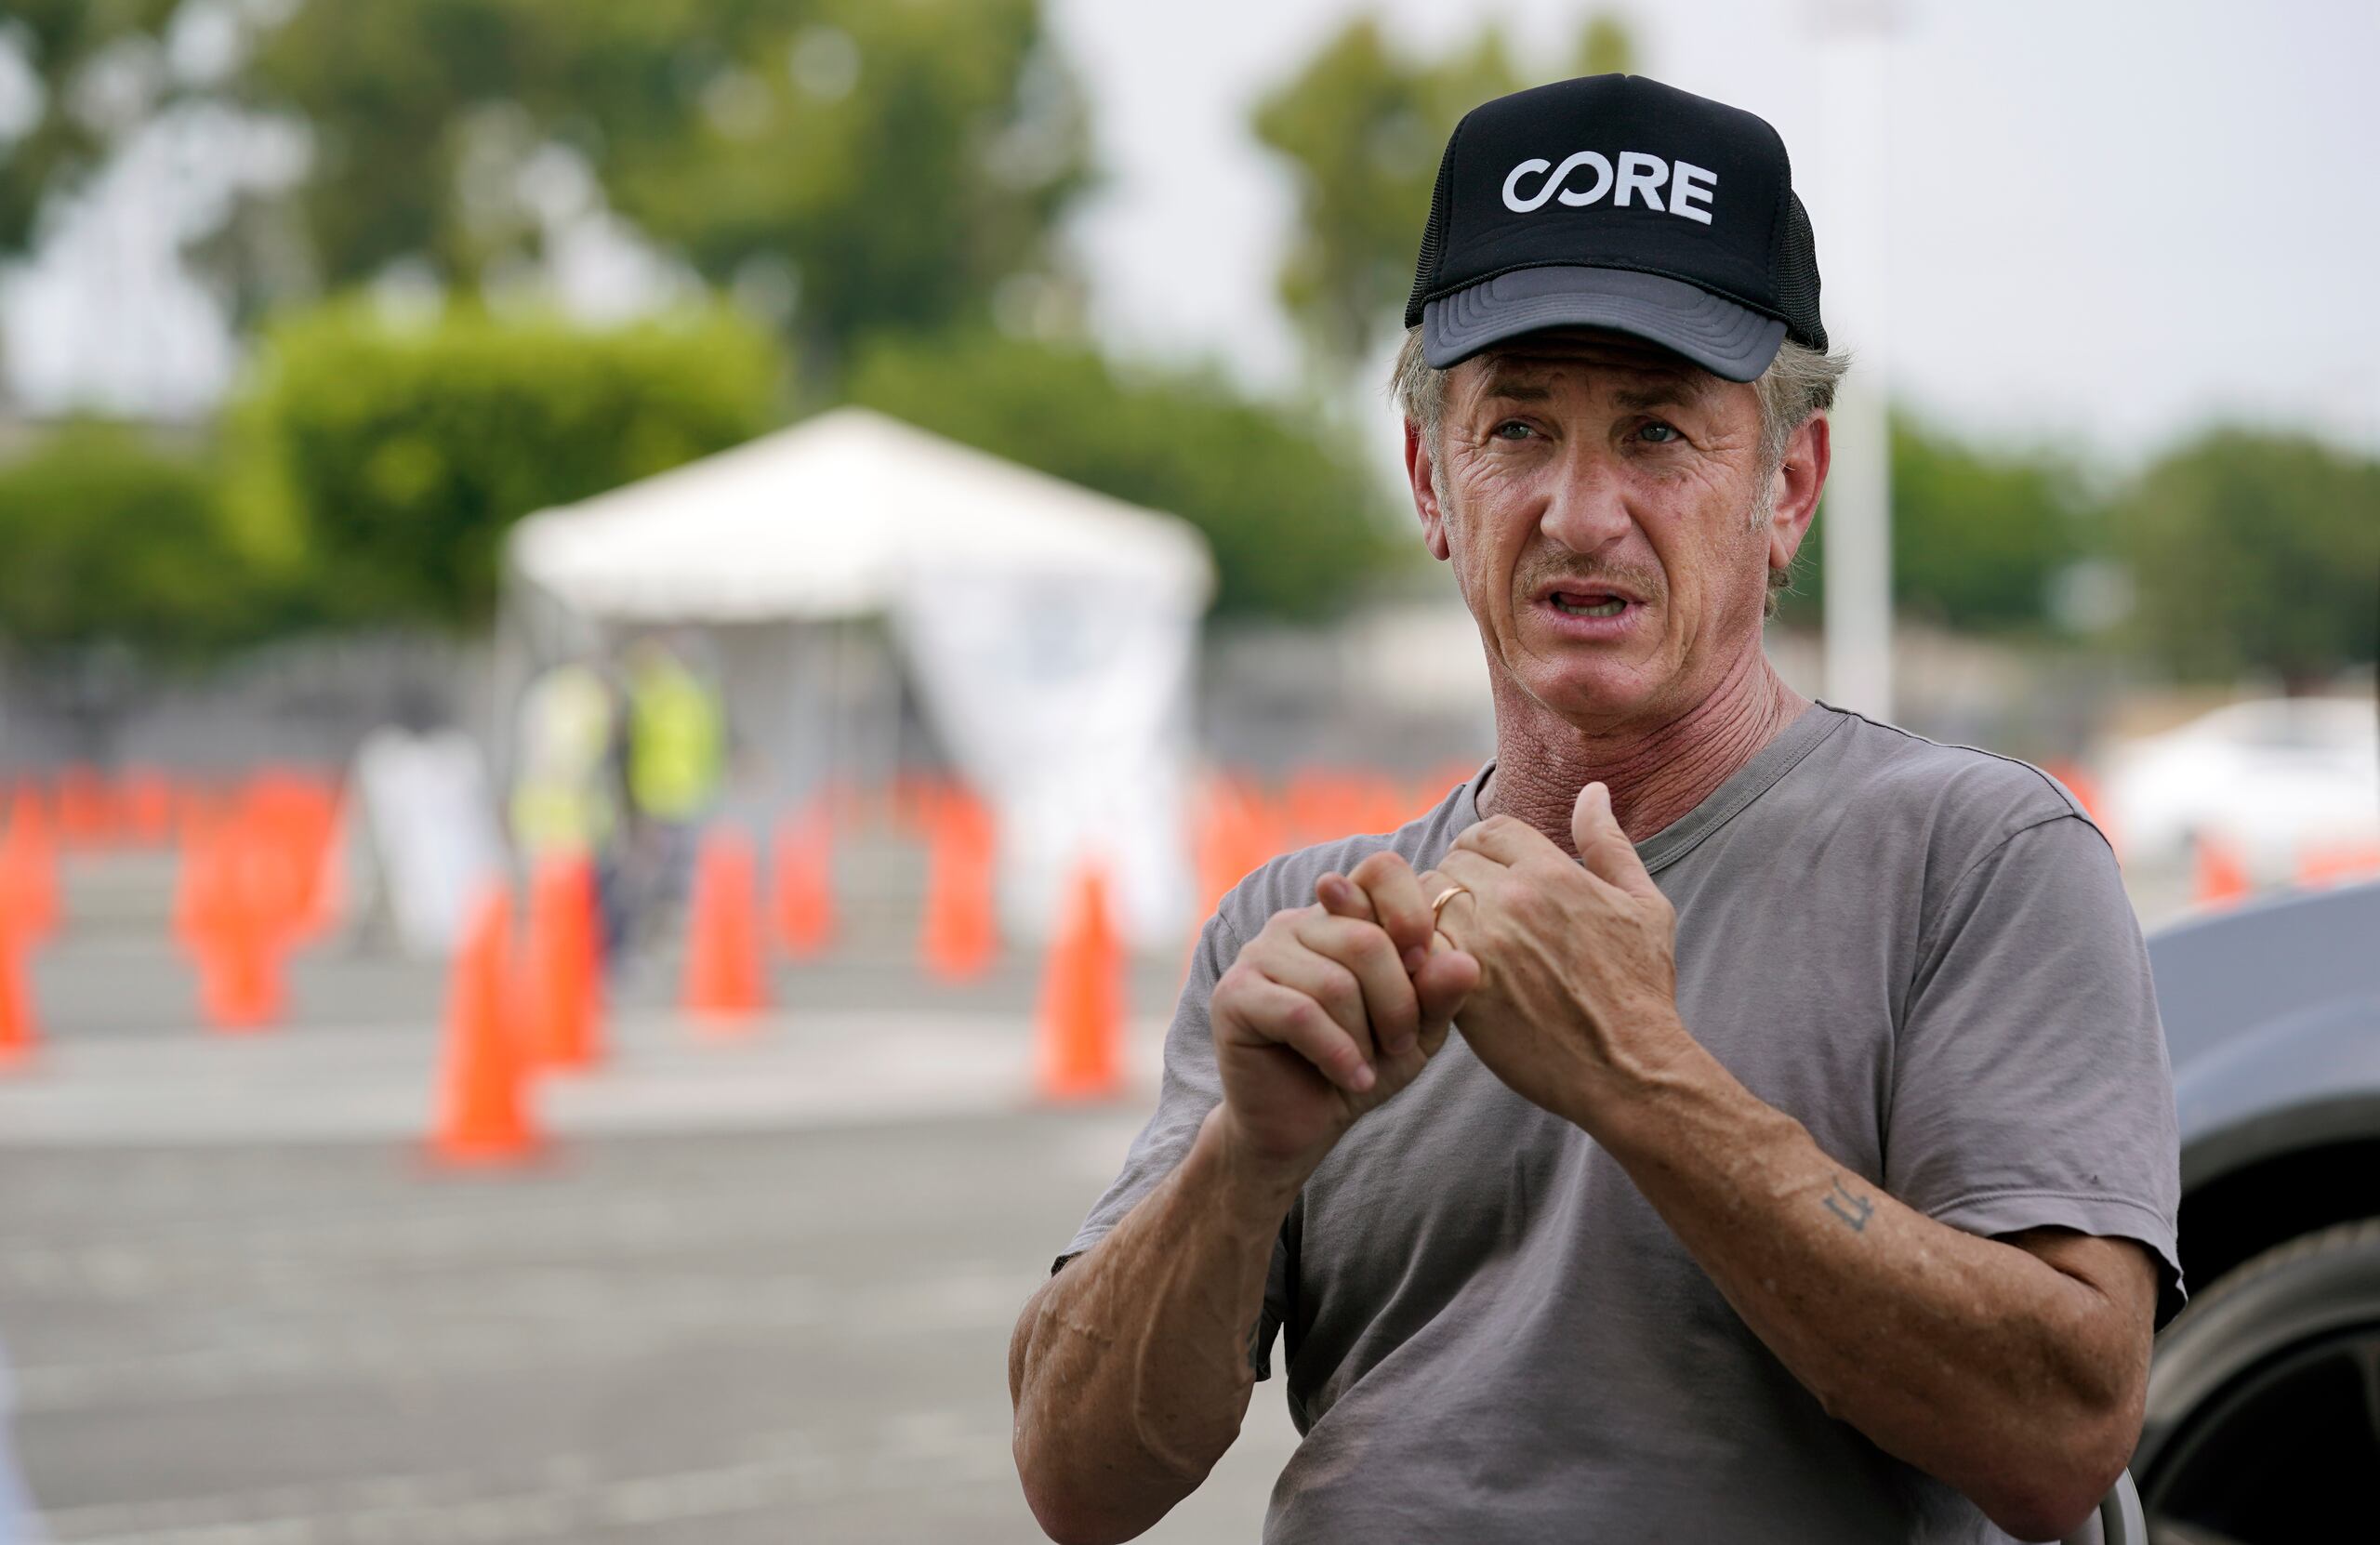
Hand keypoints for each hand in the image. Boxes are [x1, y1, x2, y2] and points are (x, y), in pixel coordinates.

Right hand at [1210, 893, 1477, 1178]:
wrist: (1303, 1125)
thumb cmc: (1361, 1065)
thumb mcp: (1416, 1031)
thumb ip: (1439, 994)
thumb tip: (1466, 962)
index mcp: (1341, 914)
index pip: (1380, 870)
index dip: (1411, 914)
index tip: (1421, 967)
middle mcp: (1295, 922)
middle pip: (1366, 940)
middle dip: (1398, 1004)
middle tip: (1401, 1044)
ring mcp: (1258, 954)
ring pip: (1335, 983)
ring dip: (1365, 1037)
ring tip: (1367, 1067)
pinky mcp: (1233, 994)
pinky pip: (1300, 1014)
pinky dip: (1337, 1054)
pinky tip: (1351, 1079)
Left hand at [1354, 782, 1689, 1134]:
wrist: (1631, 1069)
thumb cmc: (1642, 990)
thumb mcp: (1644, 905)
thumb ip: (1609, 844)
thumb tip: (1593, 790)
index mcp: (1555, 871)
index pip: (1488, 831)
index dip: (1481, 852)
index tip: (1486, 881)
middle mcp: (1515, 898)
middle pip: (1452, 862)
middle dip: (1456, 884)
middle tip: (1466, 919)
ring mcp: (1485, 942)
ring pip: (1427, 901)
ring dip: (1431, 920)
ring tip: (1451, 946)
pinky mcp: (1461, 987)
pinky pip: (1417, 948)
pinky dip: (1420, 957)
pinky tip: (1438, 975)